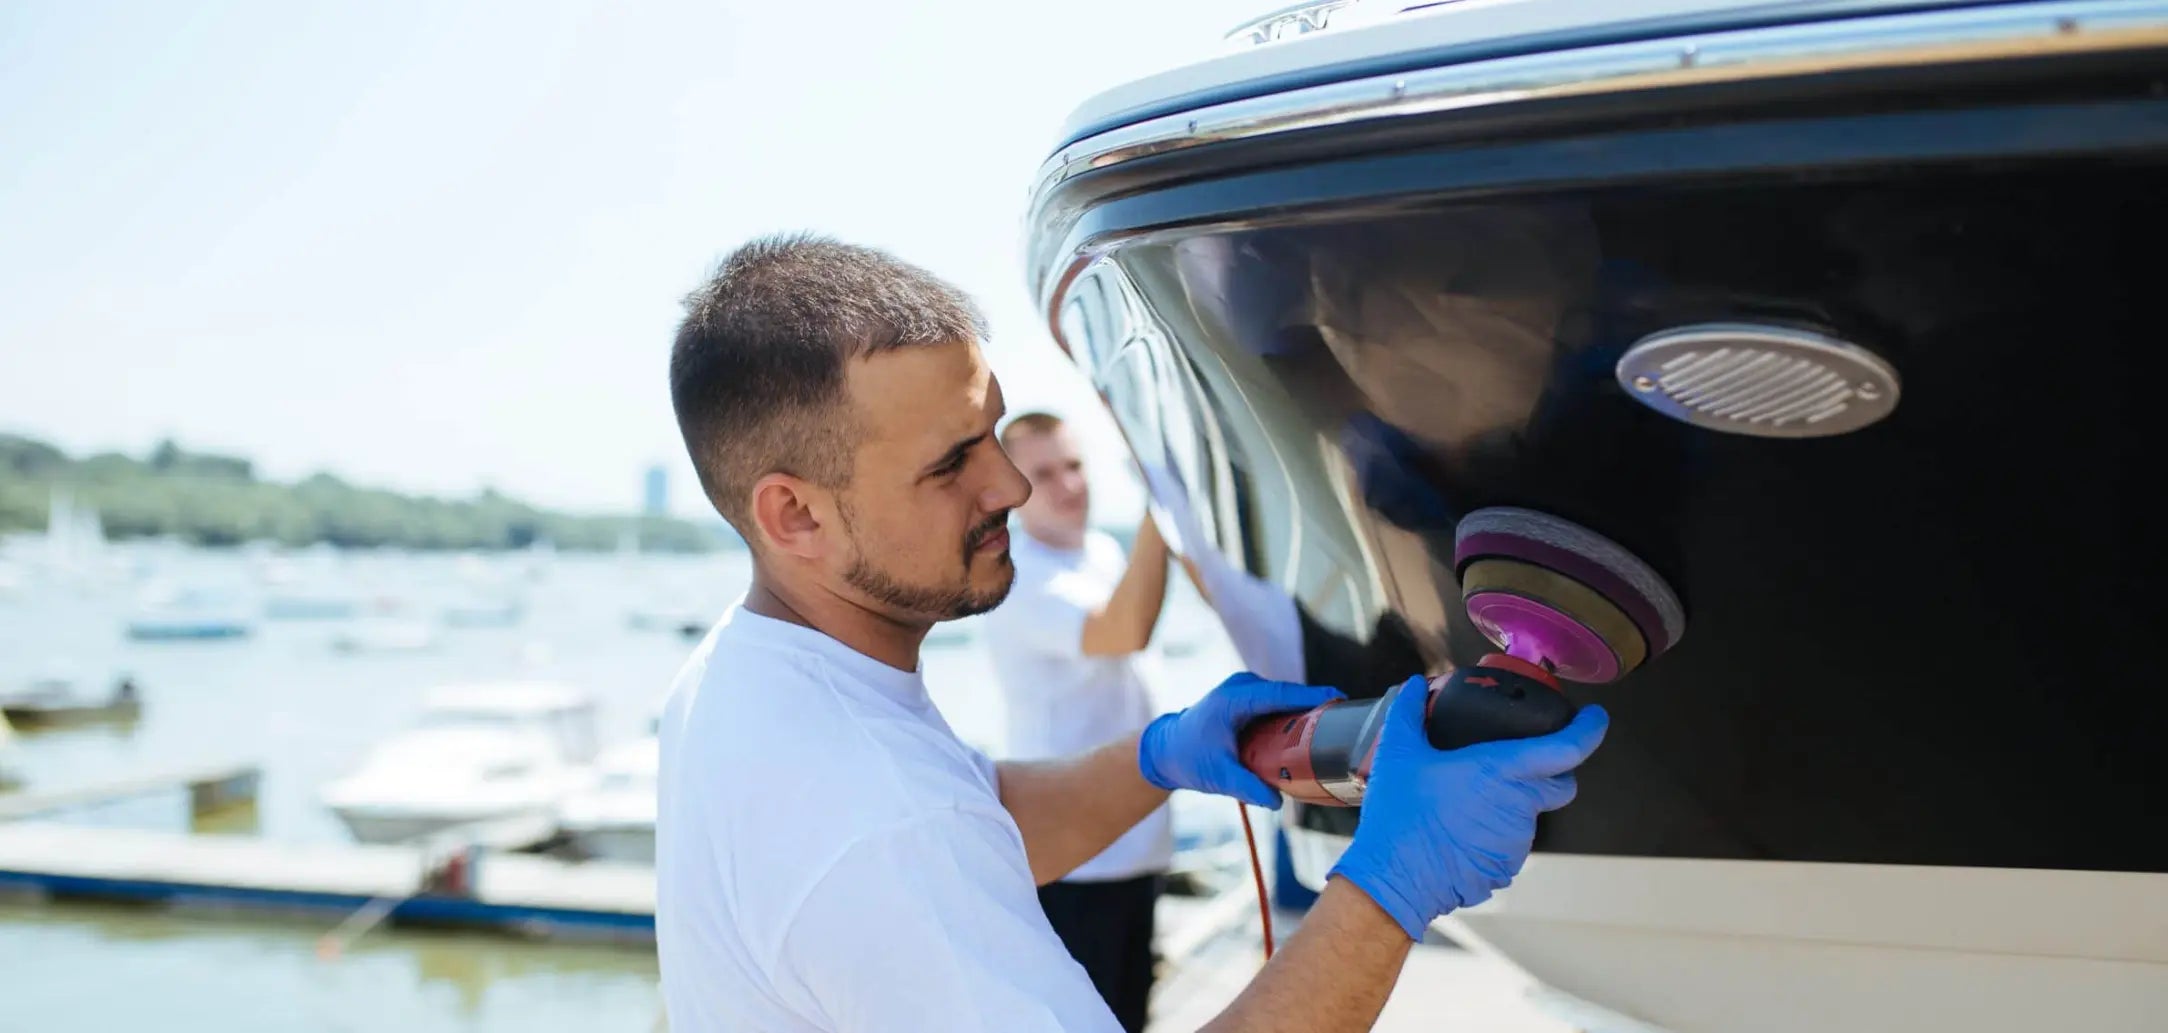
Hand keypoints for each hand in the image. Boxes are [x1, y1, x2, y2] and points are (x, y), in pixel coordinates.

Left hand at [1138, 672, 1342, 807]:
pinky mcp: (1252, 701)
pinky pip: (1280, 707)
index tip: (1339, 698)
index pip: (1282, 693)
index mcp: (1236, 697)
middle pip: (1290, 696)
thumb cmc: (1189, 758)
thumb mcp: (1217, 775)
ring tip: (1338, 729)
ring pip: (1287, 701)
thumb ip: (1246, 786)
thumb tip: (1276, 801)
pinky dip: (1295, 719)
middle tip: (1348, 723)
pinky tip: (1313, 735)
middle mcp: (1244, 687)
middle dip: (1318, 707)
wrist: (1167, 749)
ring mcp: (1248, 692)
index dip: (1312, 695)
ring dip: (1308, 714)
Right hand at [1330, 675, 1608, 939]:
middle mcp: (1519, 804)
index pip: (1568, 749)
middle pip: (1561, 784)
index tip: (1595, 719)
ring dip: (1514, 804)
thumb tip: (1414, 686)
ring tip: (1469, 802)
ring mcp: (1516, 840)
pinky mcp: (1506, 867)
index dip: (1589, 731)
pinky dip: (1496, 833)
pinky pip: (1511, 843)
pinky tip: (1461, 831)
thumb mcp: (1397, 753)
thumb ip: (1409, 712)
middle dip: (1553, 771)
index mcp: (1501, 770)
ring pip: (1531, 814)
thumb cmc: (1401, 815)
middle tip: (1521, 762)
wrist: (1395, 877)